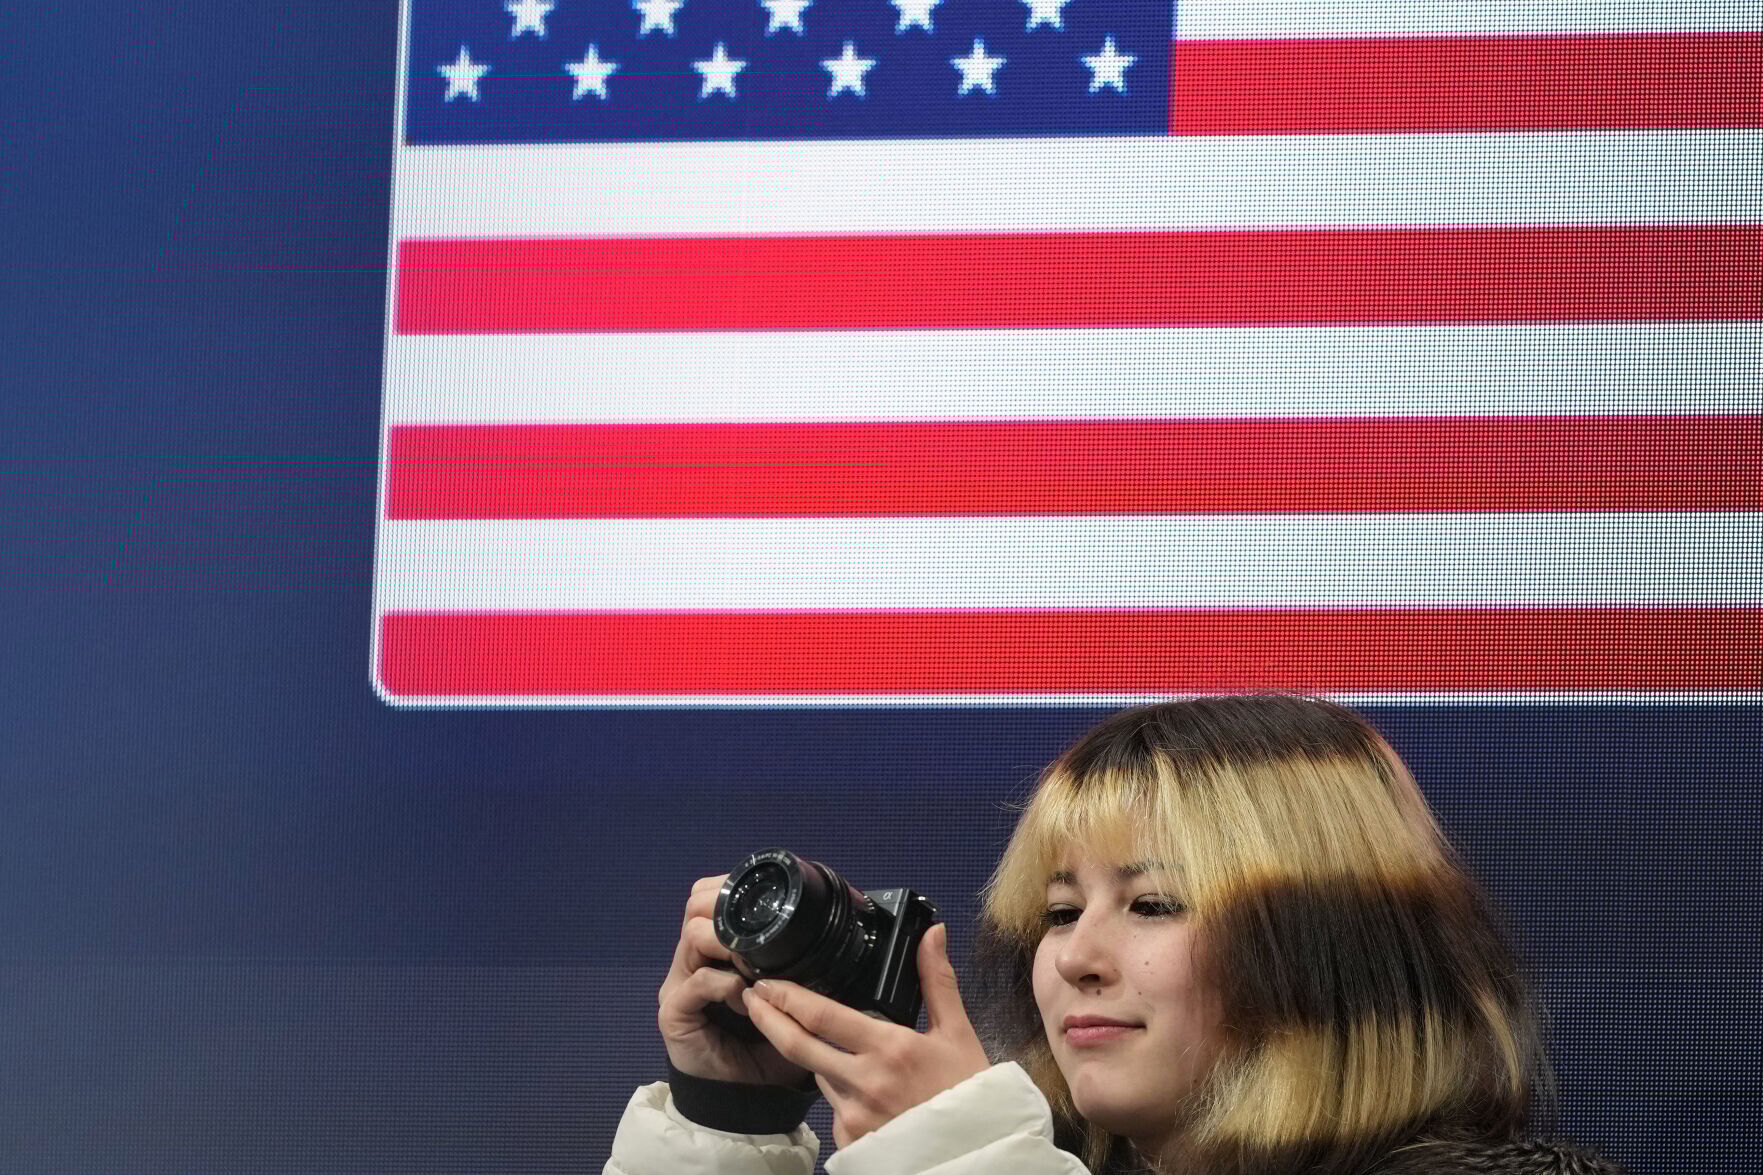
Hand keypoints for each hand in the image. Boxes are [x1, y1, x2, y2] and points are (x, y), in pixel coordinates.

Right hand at [657, 874, 811, 1086]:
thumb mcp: (783, 994)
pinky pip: (698, 981)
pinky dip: (726, 985)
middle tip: (760, 936)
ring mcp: (678, 984)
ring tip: (754, 970)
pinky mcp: (673, 1011)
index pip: (708, 897)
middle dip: (728, 912)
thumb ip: (791, 963)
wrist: (743, 1094)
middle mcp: (690, 961)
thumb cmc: (765, 1041)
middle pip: (695, 908)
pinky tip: (745, 1002)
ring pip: (694, 936)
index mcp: (712, 950)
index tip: (767, 903)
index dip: (732, 890)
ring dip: (731, 947)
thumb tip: (821, 928)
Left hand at [740, 922, 991, 1147]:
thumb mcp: (958, 1034)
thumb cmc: (969, 1094)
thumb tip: (932, 933)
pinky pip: (833, 1109)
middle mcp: (863, 1083)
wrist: (978, 1156)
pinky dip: (839, 1093)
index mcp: (889, 1049)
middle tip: (751, 998)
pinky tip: (860, 1089)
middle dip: (768, 1019)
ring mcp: (854, 1117)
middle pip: (798, 1047)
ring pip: (818, 1077)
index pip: (821, 1017)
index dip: (786, 998)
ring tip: (827, 1045)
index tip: (765, 982)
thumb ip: (938, 982)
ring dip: (816, 1059)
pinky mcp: (851, 1144)